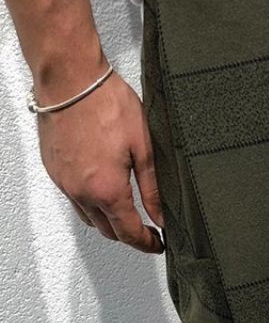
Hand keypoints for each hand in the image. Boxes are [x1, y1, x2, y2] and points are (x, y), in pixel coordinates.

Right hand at [35, 70, 163, 253]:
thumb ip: (152, 188)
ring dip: (108, 221)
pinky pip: (73, 198)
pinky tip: (102, 189)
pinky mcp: (53, 170)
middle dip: (128, 235)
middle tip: (146, 230)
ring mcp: (63, 182)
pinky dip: (90, 203)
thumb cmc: (106, 103)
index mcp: (107, 190)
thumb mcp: (144, 147)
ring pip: (88, 217)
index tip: (157, 244)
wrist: (70, 78)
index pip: (129, 232)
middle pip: (107, 230)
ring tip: (126, 211)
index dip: (146, 244)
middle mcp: (81, 192)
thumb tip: (161, 215)